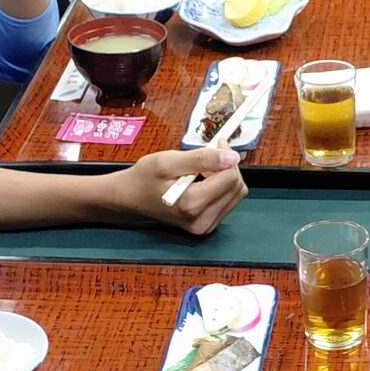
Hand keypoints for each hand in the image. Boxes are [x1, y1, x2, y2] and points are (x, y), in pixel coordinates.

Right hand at [114, 147, 246, 233]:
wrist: (132, 197)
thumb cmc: (145, 177)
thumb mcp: (168, 161)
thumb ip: (201, 158)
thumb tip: (233, 157)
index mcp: (191, 205)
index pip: (230, 178)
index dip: (227, 157)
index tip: (217, 143)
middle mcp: (202, 221)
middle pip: (237, 188)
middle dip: (228, 167)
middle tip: (212, 152)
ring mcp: (205, 227)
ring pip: (236, 195)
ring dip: (226, 176)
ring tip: (205, 168)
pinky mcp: (207, 227)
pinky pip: (228, 202)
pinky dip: (221, 187)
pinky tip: (206, 181)